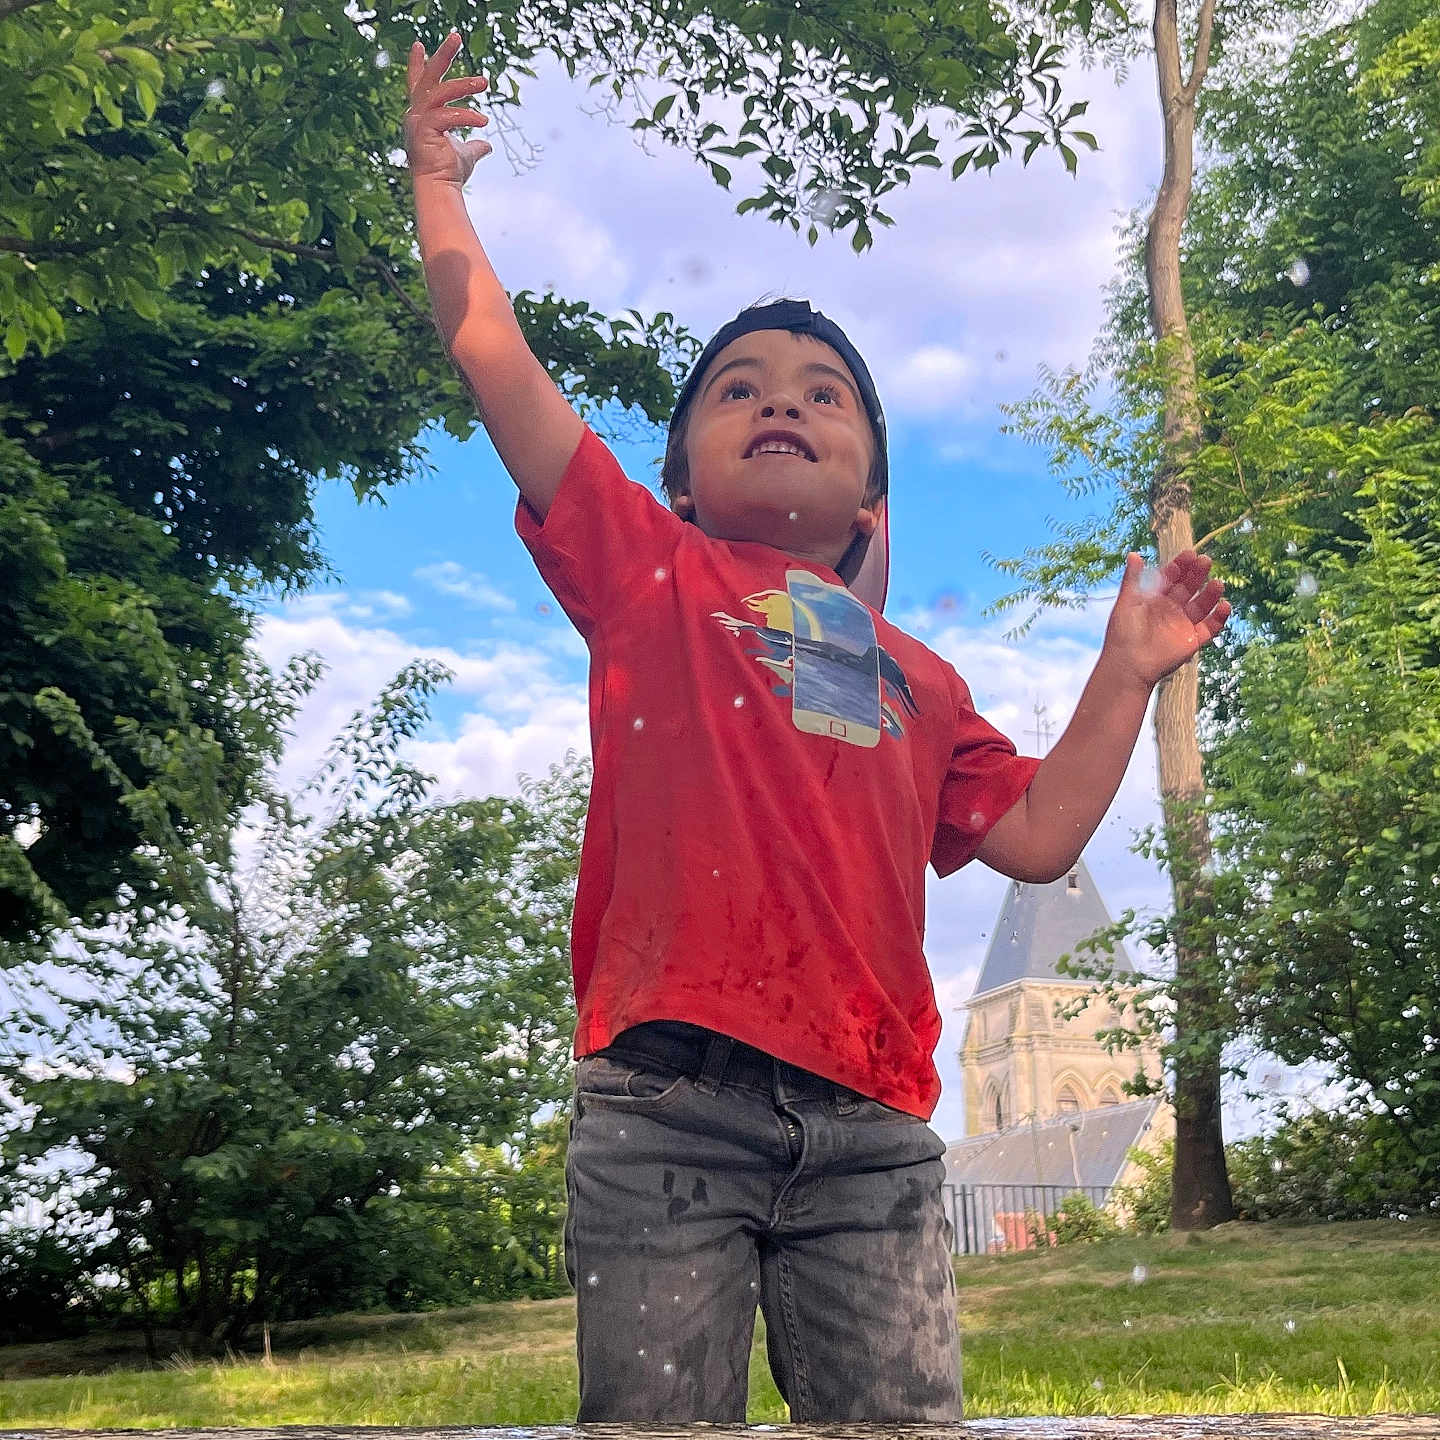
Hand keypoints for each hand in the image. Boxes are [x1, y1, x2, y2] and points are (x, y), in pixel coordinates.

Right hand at [404, 30, 491, 186]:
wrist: (440, 189)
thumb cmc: (449, 173)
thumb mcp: (466, 155)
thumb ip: (475, 146)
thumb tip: (487, 145)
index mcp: (422, 115)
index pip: (419, 84)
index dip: (418, 64)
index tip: (419, 44)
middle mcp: (416, 114)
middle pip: (429, 77)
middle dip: (443, 55)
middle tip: (457, 36)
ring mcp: (417, 121)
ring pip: (441, 92)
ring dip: (463, 84)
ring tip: (484, 82)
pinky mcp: (423, 130)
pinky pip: (447, 115)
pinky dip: (466, 116)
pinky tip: (482, 122)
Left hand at [1103, 550, 1231, 689]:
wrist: (1129, 666)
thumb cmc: (1122, 634)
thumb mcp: (1126, 603)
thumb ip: (1133, 579)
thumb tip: (1133, 554)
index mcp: (1154, 599)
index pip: (1170, 578)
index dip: (1180, 566)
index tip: (1189, 555)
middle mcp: (1170, 610)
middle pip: (1188, 588)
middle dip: (1197, 574)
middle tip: (1206, 561)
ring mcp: (1183, 624)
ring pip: (1202, 605)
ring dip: (1210, 594)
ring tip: (1217, 583)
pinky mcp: (1193, 640)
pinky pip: (1210, 627)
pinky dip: (1219, 617)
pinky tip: (1225, 606)